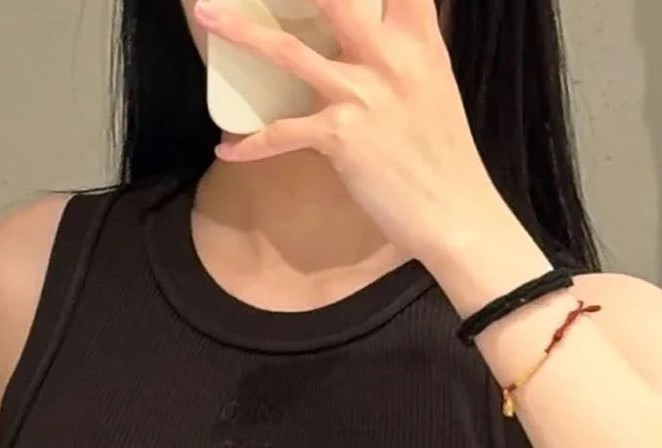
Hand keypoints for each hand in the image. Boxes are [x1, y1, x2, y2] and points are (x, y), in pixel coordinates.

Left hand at [191, 0, 511, 268]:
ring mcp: (364, 95)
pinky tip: (226, 150)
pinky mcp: (342, 136)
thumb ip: (410, 48)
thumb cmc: (444, 154)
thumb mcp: (435, 84)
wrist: (455, 213)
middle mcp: (390, 57)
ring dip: (242, 33)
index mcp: (419, 39)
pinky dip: (251, 145)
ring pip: (289, 53)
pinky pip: (283, 134)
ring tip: (205, 15)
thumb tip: (389, 28)